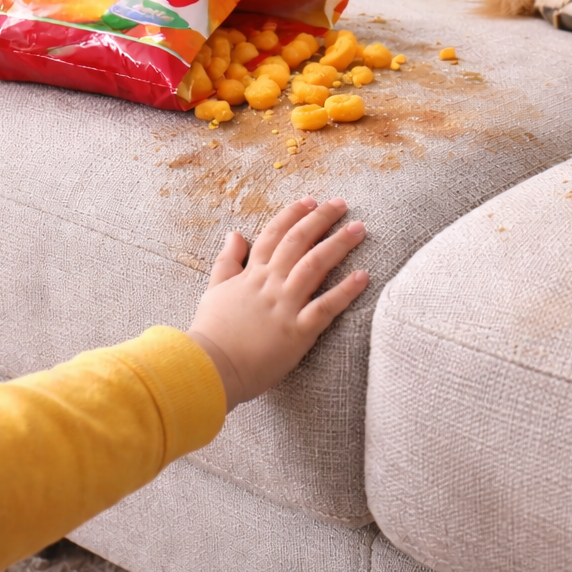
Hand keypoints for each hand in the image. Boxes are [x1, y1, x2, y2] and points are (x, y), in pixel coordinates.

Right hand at [188, 197, 368, 409]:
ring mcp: (284, 306)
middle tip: (342, 204)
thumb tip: (234, 234)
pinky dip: (345, 291)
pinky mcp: (298, 331)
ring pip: (315, 266)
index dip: (293, 215)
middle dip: (321, 219)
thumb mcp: (214, 291)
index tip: (311, 201)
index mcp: (251, 275)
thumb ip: (226, 262)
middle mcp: (269, 284)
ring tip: (359, 229)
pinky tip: (364, 276)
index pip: (273, 235)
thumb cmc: (211, 334)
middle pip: (298, 242)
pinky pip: (326, 306)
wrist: (207, 370)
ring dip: (338, 244)